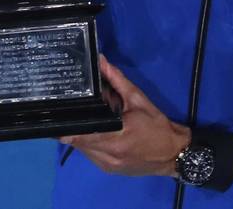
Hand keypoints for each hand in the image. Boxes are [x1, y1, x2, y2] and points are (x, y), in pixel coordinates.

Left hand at [60, 56, 190, 177]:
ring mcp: (106, 166)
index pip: (80, 134)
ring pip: (82, 149)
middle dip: (72, 127)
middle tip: (67, 111)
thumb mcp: (139, 99)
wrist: (175, 154)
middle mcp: (107, 156)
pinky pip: (91, 154)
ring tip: (82, 119)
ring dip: (80, 135)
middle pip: (77, 142)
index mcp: (115, 139)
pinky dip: (90, 143)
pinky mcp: (108, 169)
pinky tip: (95, 131)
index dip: (65, 127)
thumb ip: (117, 81)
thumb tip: (101, 62)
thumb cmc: (157, 126)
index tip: (57, 115)